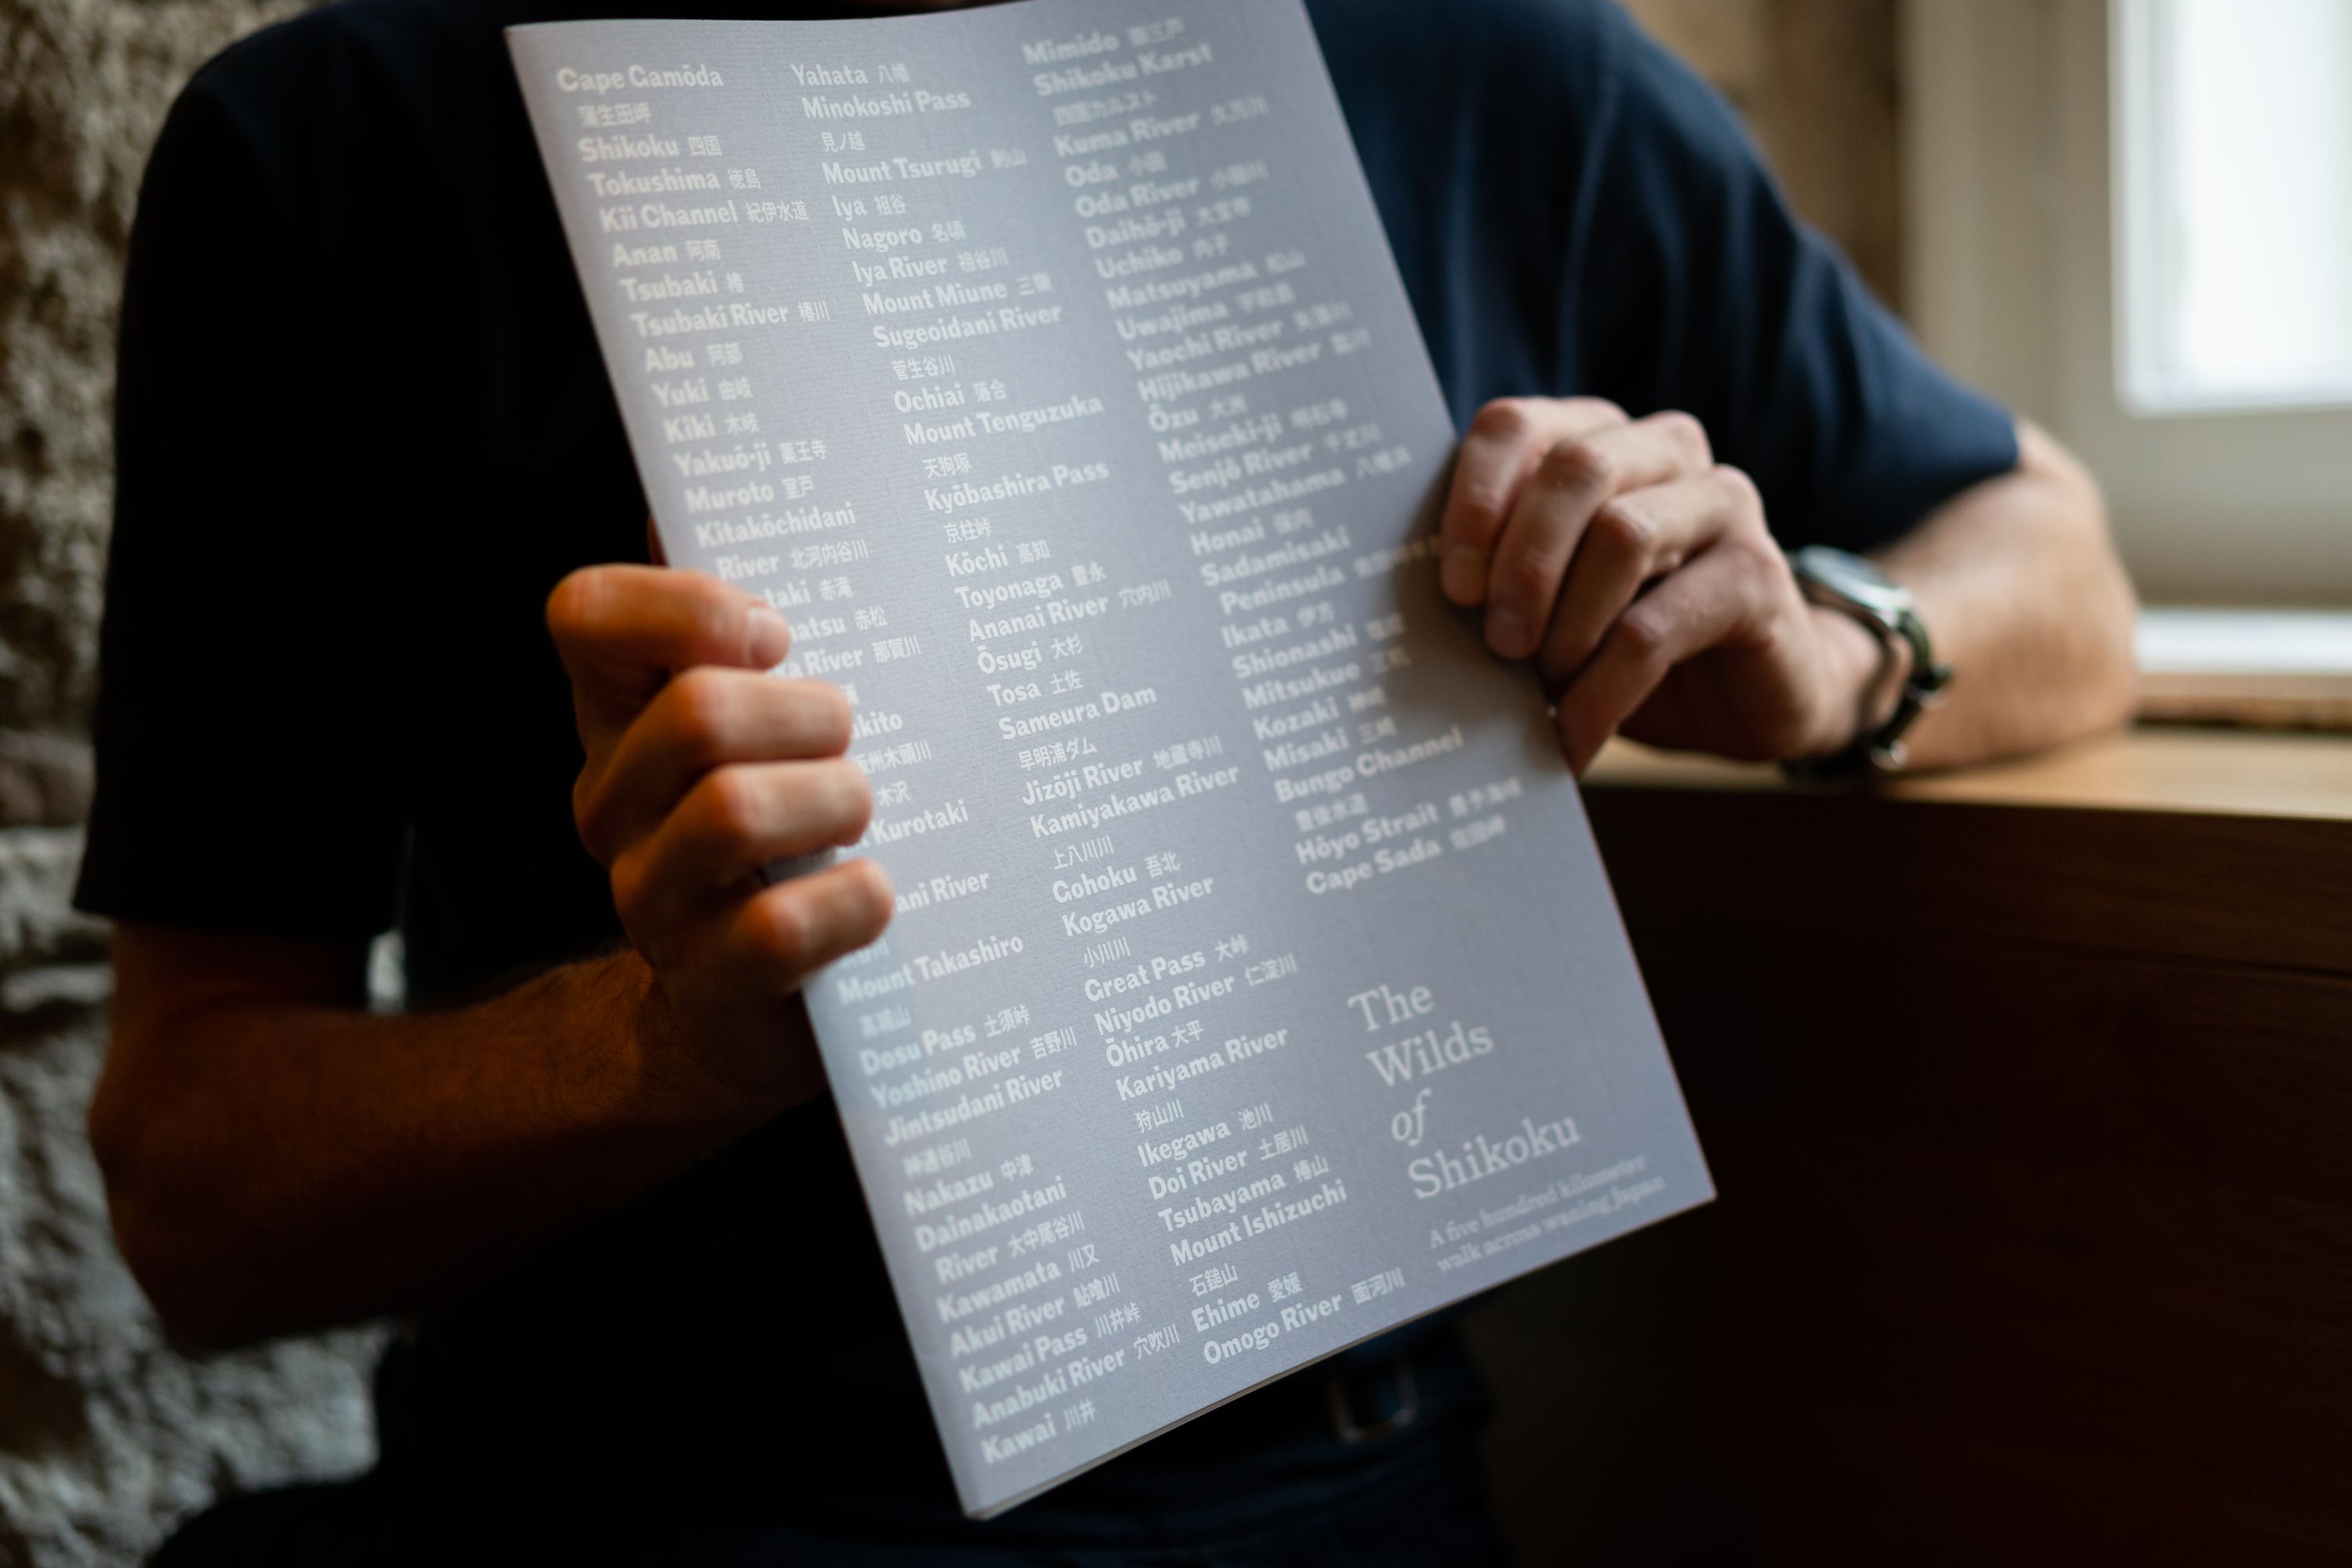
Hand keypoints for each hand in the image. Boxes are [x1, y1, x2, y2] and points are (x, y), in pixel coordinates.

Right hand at [547, 564, 892, 1108]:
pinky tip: (871, 891)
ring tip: (859, 812)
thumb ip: (730, 623)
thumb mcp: (761, 717)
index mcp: (616, 715)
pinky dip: (849, 902)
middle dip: (808, 715)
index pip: (585, 617)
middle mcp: (612, 803)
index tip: (774, 634)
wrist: (758, 1005)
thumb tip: (690, 494)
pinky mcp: (712, 982)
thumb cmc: (785, 823)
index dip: (686, 607)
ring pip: (734, 813)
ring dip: (835, 801)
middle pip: (696, 714)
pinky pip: (775, 928)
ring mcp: (651, 898)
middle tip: (848, 738)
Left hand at [1438, 397, 1892, 772]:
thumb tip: (1396, 616)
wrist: (1741, 696)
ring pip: (1622, 535)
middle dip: (1522, 563)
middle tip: (1497, 642)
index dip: (1474, 501)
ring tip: (1540, 687)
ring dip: (1565, 625)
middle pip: (1576, 470)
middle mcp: (1663, 451)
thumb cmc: (1618, 638)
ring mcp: (1721, 504)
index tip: (1454, 588)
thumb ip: (1497, 578)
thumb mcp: (1550, 600)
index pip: (1516, 426)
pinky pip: (1660, 626)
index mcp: (1593, 437)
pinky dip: (1603, 691)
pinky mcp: (1757, 576)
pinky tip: (1575, 736)